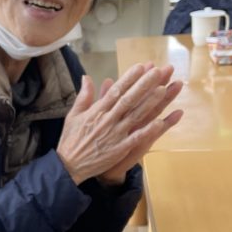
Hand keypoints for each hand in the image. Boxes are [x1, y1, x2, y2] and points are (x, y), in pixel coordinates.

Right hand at [56, 64, 182, 185]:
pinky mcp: (119, 149)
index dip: (129, 78)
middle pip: (129, 99)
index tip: (141, 66)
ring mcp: (115, 134)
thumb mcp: (73, 115)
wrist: (68, 165)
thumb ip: (83, 96)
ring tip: (163, 90)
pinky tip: (161, 122)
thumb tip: (87, 77)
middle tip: (158, 71)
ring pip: (135, 115)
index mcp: (97, 111)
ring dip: (149, 103)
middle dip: (144, 85)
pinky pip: (136, 138)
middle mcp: (107, 120)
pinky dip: (148, 130)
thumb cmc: (71, 140)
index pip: (116, 91)